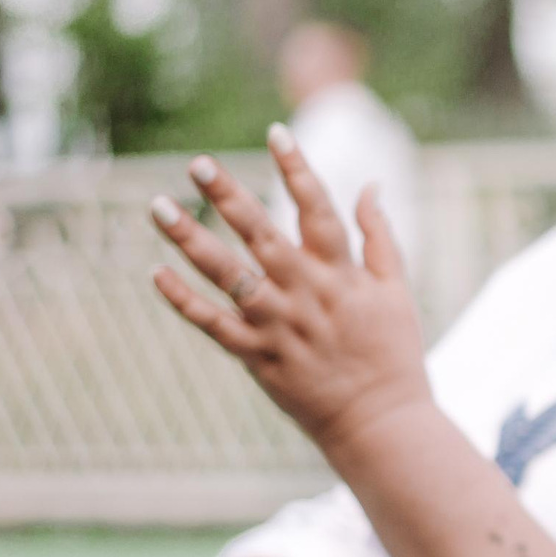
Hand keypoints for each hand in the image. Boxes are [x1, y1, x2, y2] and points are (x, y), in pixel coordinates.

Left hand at [148, 126, 431, 453]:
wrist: (381, 424)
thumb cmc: (393, 355)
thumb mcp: (397, 291)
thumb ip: (380, 236)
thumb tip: (369, 184)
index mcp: (342, 275)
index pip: (319, 209)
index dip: (298, 169)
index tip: (276, 132)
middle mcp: (307, 294)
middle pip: (262, 236)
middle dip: (230, 196)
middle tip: (198, 163)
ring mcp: (279, 326)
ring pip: (229, 276)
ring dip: (192, 240)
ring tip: (159, 207)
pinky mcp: (259, 358)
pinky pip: (215, 326)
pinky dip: (185, 302)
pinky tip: (157, 273)